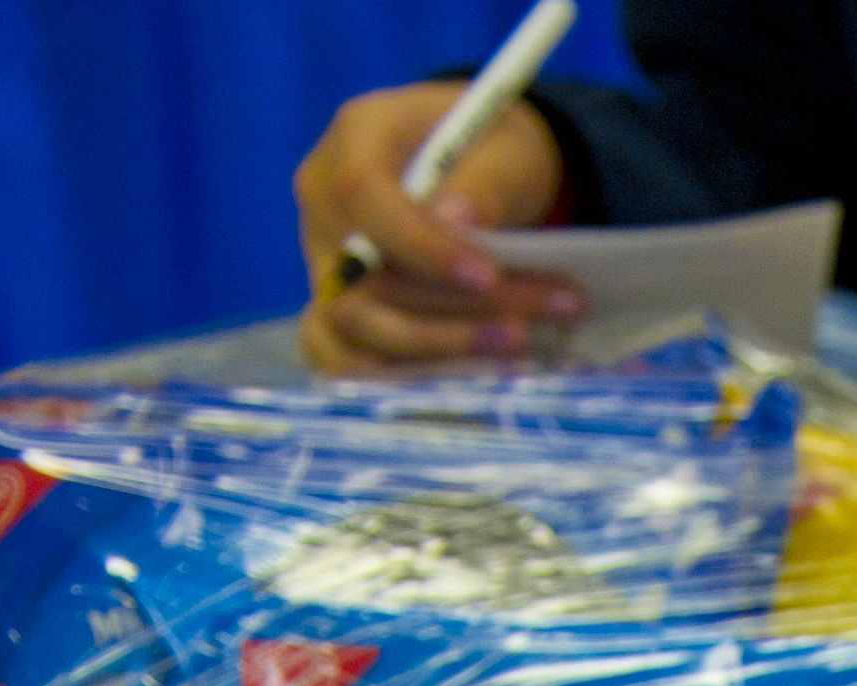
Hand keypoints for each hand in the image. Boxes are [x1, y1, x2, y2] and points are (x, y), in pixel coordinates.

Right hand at [293, 82, 584, 369]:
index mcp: (356, 137)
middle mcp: (322, 198)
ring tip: (518, 346)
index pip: (362, 195)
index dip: (421, 246)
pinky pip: (339, 353)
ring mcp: (321, 254)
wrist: (487, 172)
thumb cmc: (495, 152)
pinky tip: (460, 378)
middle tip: (535, 322)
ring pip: (354, 322)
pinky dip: (395, 374)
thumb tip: (456, 223)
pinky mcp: (334, 301)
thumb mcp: (508, 150)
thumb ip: (486, 182)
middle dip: (454, 309)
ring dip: (438, 348)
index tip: (488, 276)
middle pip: (361, 272)